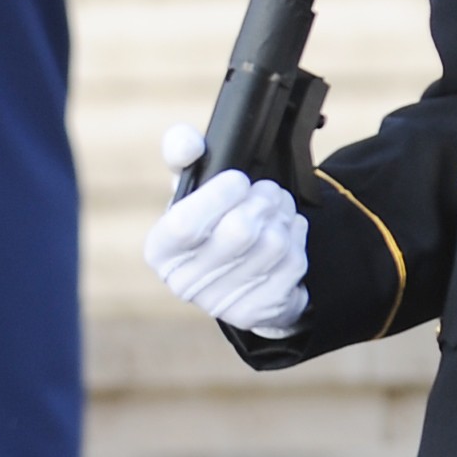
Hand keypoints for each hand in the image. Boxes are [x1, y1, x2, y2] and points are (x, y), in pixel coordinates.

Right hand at [144, 125, 309, 333]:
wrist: (236, 273)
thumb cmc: (209, 220)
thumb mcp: (192, 185)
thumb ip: (183, 153)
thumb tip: (188, 143)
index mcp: (160, 250)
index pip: (185, 224)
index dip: (219, 195)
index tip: (239, 179)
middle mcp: (184, 283)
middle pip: (239, 232)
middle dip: (263, 200)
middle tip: (267, 190)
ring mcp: (222, 303)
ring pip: (273, 245)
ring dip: (283, 216)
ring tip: (278, 207)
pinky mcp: (259, 312)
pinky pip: (293, 264)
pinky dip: (296, 239)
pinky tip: (287, 232)